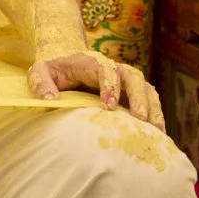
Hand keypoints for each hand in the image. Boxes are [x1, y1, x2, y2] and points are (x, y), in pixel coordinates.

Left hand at [28, 52, 164, 130]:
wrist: (66, 63)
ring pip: (146, 89)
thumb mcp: (39, 72)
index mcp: (91, 62)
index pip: (106, 69)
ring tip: (157, 131)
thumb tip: (50, 100)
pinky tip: (158, 134)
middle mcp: (113, 69)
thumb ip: (40, 82)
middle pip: (133, 76)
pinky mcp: (131, 93)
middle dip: (138, 97)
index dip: (111, 85)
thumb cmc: (54, 70)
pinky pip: (149, 101)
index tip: (109, 106)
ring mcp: (125, 81)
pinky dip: (156, 115)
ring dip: (153, 108)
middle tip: (139, 118)